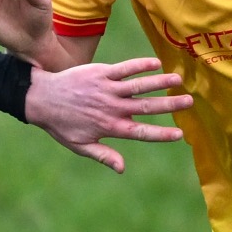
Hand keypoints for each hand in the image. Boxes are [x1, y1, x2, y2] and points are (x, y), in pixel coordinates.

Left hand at [24, 57, 192, 172]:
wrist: (42, 99)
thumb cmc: (61, 125)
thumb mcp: (80, 145)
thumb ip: (103, 155)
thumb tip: (122, 168)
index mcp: (110, 127)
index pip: (141, 132)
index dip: (161, 134)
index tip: (180, 134)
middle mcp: (112, 108)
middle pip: (146, 107)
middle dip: (169, 105)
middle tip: (189, 102)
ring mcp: (107, 89)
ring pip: (139, 86)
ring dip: (160, 83)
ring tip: (178, 80)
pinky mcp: (101, 73)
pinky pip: (125, 69)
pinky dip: (141, 65)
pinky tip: (156, 63)